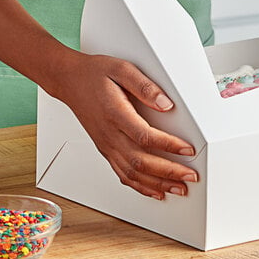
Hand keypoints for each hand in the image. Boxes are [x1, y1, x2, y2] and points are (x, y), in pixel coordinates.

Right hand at [48, 51, 197, 199]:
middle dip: (169, 172)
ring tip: (178, 188)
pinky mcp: (105, 149)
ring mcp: (106, 144)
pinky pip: (122, 174)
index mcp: (115, 113)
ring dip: (157, 184)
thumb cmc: (94, 73)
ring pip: (132, 173)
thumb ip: (145, 86)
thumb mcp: (122, 69)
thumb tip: (166, 103)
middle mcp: (109, 134)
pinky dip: (140, 186)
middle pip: (141, 161)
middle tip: (190, 176)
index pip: (145, 136)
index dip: (169, 145)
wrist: (69, 80)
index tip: (188, 149)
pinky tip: (155, 190)